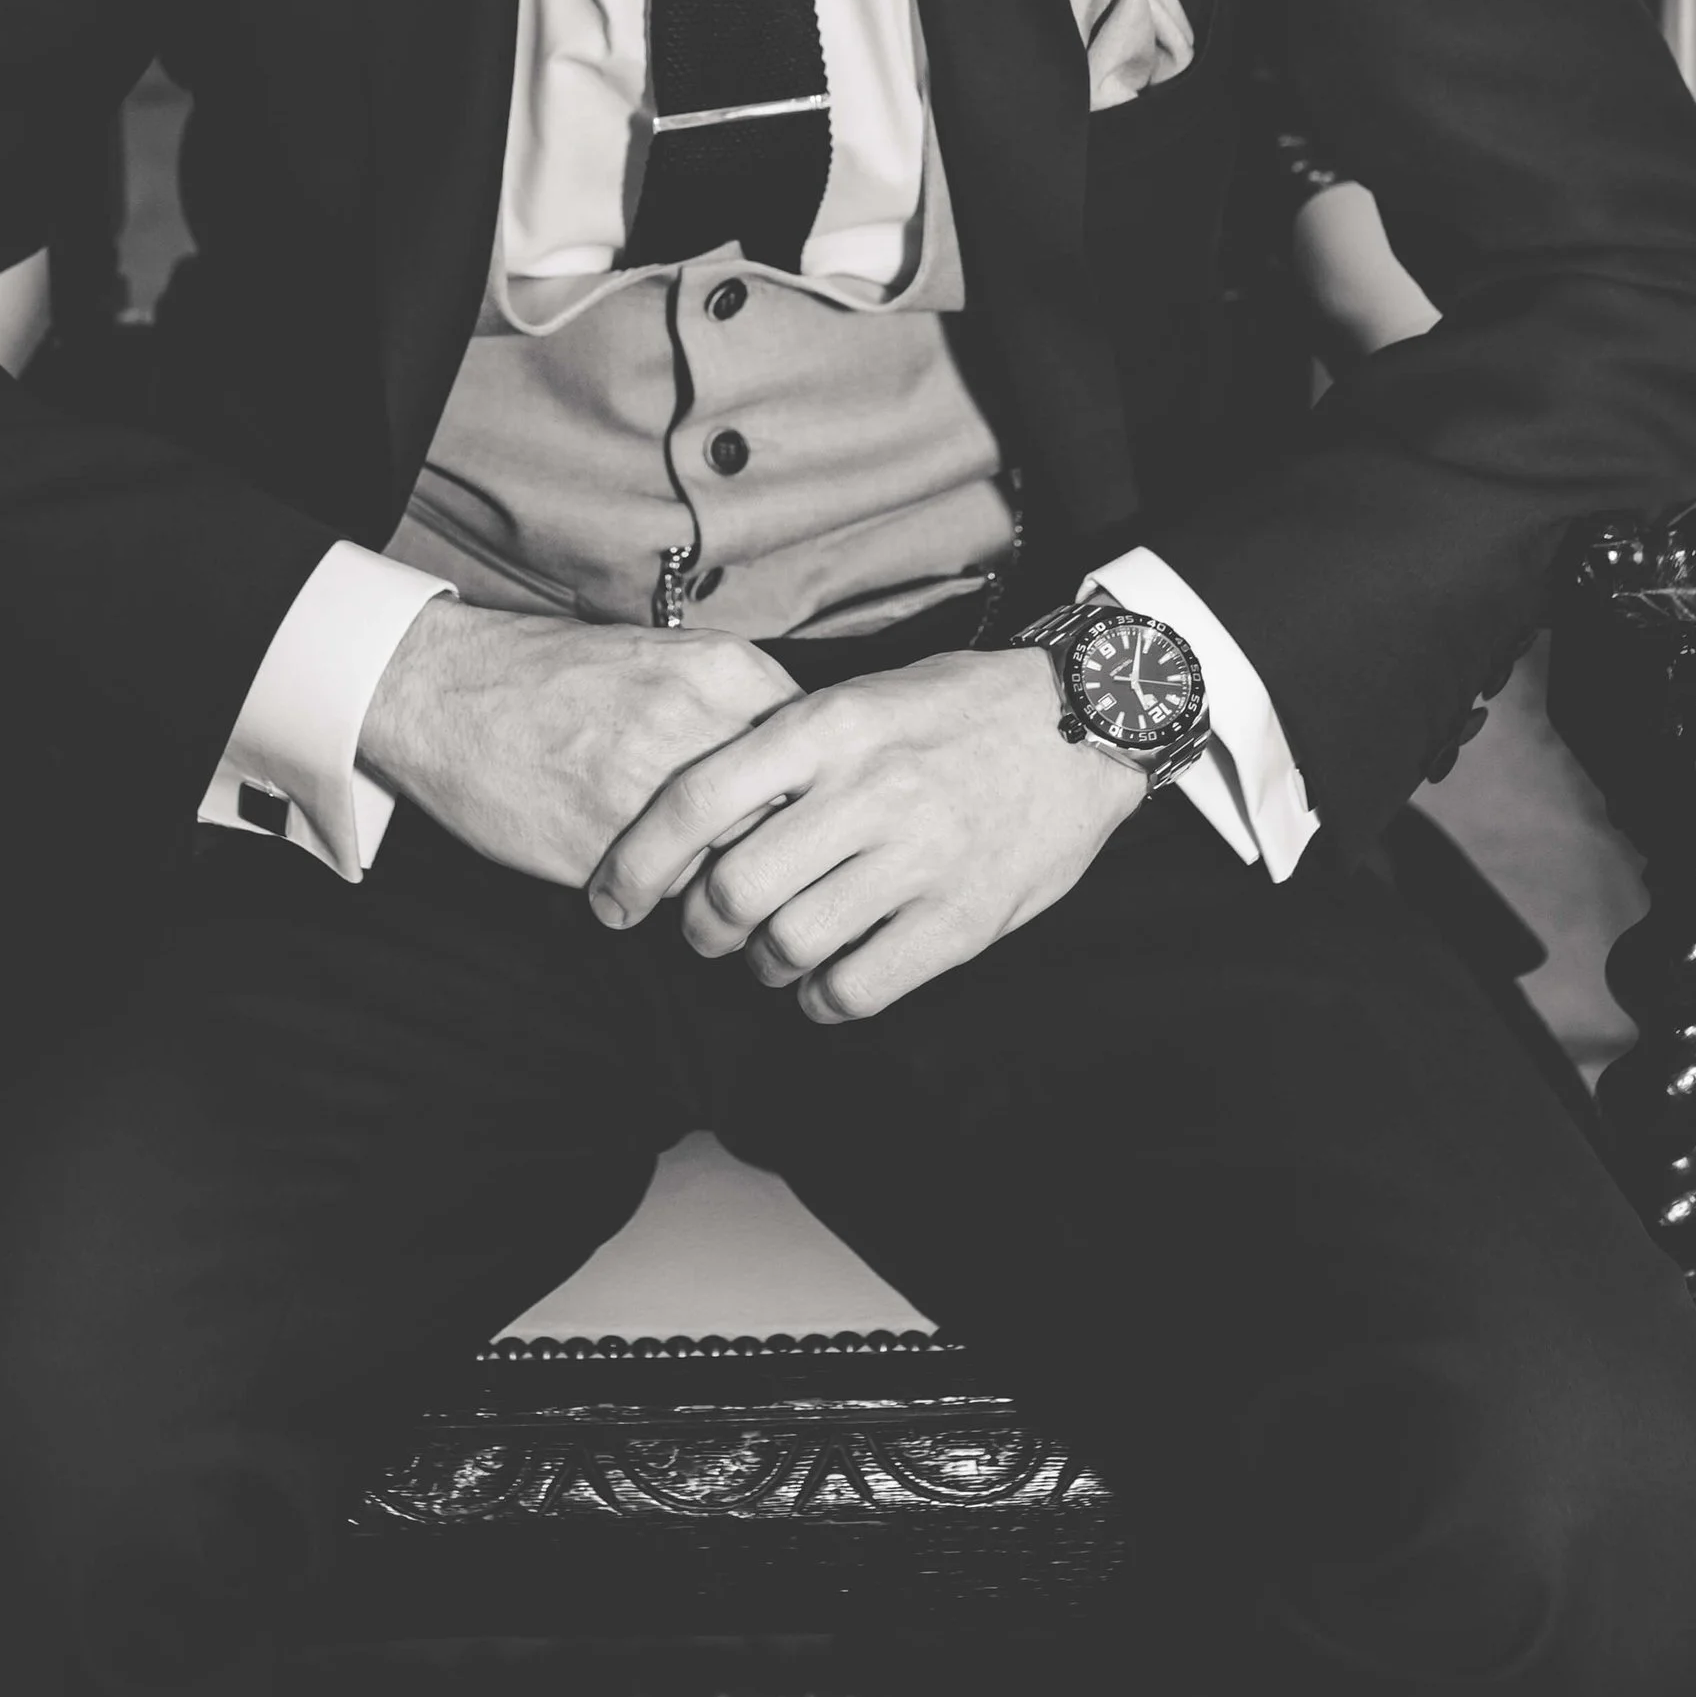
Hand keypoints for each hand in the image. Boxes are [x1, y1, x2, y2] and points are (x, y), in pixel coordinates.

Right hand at [360, 595, 799, 887]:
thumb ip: (741, 711)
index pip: (823, 760)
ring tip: (720, 895)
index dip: (819, 801)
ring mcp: (653, 789)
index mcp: (727, 674)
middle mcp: (700, 727)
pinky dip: (675, 903)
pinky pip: (676, 896)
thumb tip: (807, 776)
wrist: (446, 692)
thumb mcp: (672, 662)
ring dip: (737, 891)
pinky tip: (653, 886)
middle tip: (775, 875)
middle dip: (789, 856)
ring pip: (741, 866)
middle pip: (793, 819)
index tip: (807, 822)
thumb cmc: (560, 679)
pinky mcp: (608, 847)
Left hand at [588, 645, 1145, 1021]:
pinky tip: (824, 983)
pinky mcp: (961, 918)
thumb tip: (688, 816)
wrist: (1085, 723)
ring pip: (790, 945)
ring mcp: (918, 856)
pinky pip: (857, 987)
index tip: (610, 901)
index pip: (698, 799)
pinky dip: (821, 999)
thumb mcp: (860, 697)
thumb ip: (781, 750)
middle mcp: (867, 789)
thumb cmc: (954, 709)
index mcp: (829, 724)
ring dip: (763, 965)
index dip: (636, 861)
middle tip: (705, 930)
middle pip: (733, 889)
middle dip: (701, 927)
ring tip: (773, 952)